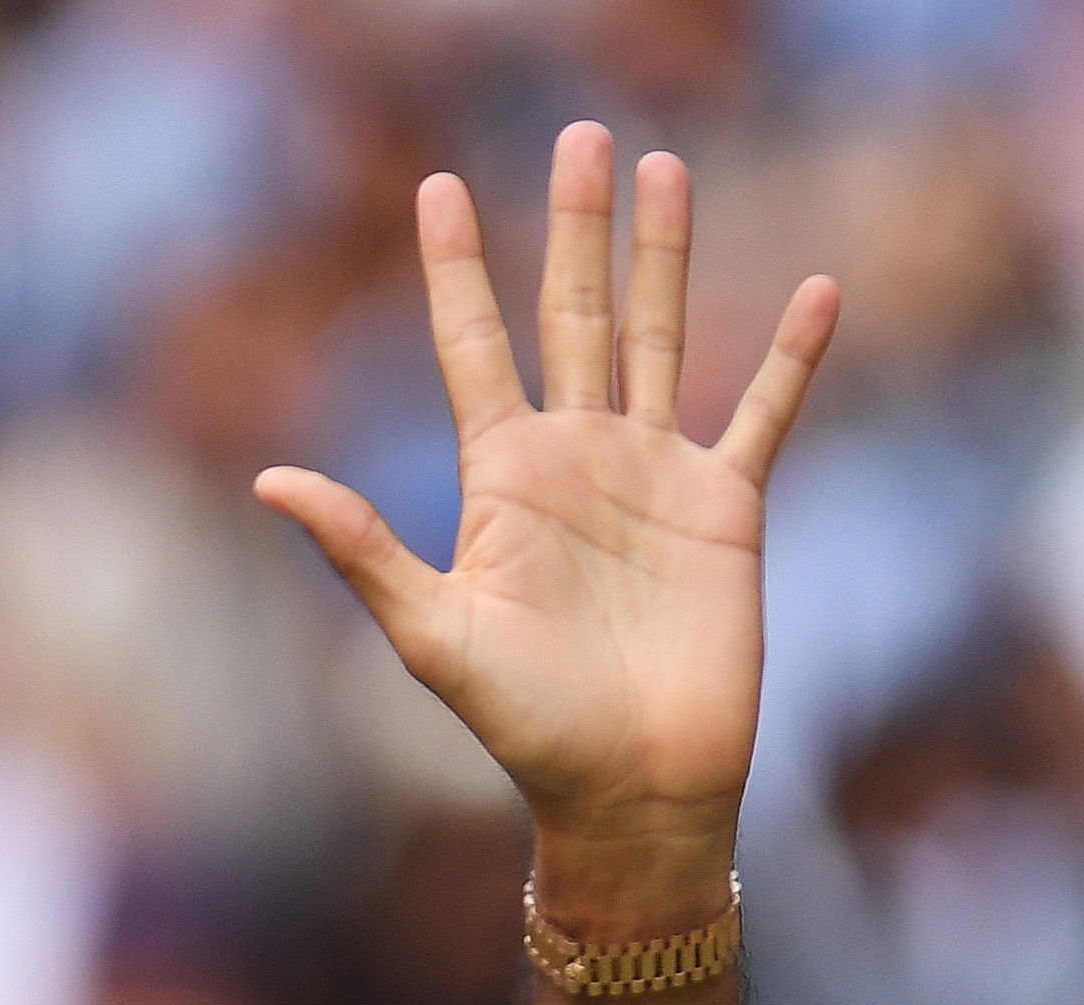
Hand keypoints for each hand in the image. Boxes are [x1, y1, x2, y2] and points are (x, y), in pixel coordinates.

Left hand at [254, 128, 836, 926]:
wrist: (632, 791)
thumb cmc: (526, 728)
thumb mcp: (433, 635)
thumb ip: (363, 550)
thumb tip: (268, 480)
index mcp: (502, 477)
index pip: (471, 345)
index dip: (454, 268)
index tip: (437, 185)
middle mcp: (575, 458)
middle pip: (572, 314)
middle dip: (574, 227)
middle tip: (578, 134)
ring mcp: (653, 474)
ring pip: (657, 336)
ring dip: (663, 256)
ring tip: (664, 167)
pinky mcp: (726, 507)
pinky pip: (762, 412)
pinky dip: (790, 356)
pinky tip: (815, 289)